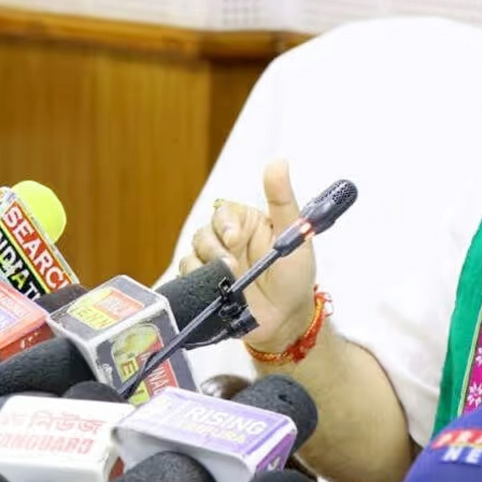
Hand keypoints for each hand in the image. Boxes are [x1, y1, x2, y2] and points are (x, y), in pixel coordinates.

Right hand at [180, 159, 316, 352]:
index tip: (236, 239)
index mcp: (247, 224)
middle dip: (214, 249)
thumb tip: (278, 162)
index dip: (226, 224)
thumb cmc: (295, 275)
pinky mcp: (203, 286)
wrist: (286, 319)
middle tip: (232, 265)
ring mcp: (213, 265)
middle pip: (203, 233)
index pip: (224, 213)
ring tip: (228, 283)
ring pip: (191, 255)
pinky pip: (185, 278)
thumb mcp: (294, 235)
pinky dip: (195, 283)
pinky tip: (212, 291)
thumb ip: (283, 200)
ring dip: (205, 268)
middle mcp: (227, 241)